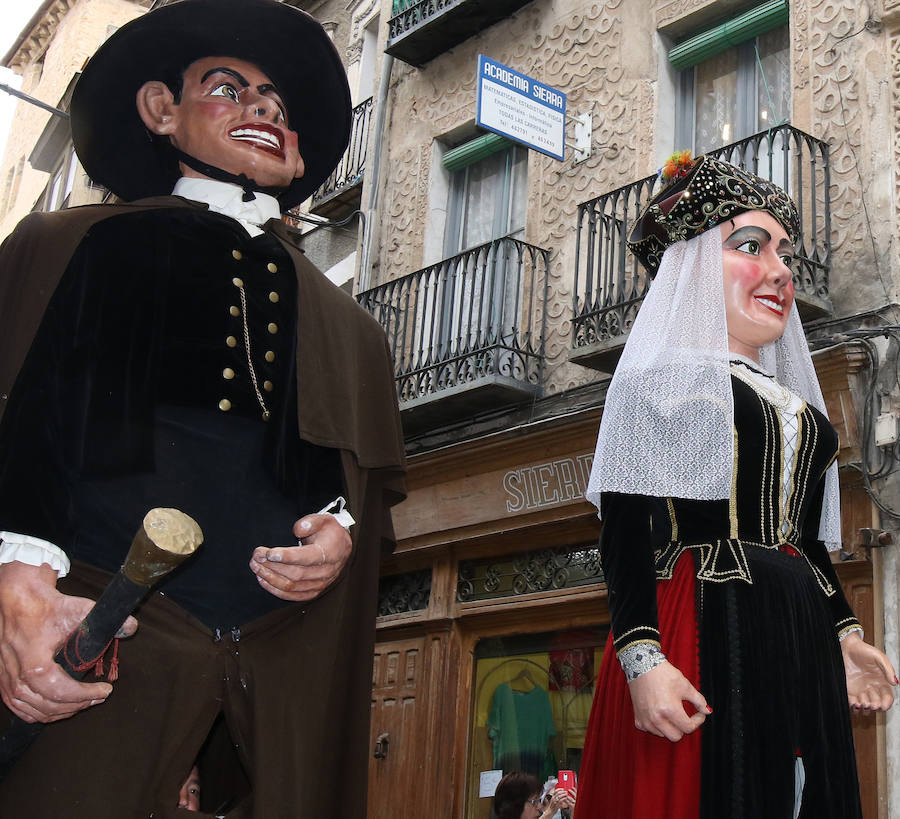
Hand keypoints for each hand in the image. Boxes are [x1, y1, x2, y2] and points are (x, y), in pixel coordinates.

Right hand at [0, 561, 136, 722]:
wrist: (20, 600)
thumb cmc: (48, 606)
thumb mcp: (79, 609)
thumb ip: (106, 619)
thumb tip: (131, 627)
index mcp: (34, 661)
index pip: (60, 691)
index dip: (85, 695)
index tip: (106, 690)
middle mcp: (16, 674)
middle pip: (47, 705)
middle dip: (77, 705)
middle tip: (98, 697)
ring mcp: (6, 679)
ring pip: (32, 710)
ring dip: (60, 712)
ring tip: (83, 703)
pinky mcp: (3, 680)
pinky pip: (18, 707)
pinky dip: (38, 713)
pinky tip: (57, 709)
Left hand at [249, 514, 352, 601]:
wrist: (341, 548)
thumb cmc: (330, 533)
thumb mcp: (325, 520)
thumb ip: (312, 521)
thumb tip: (298, 530)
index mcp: (330, 553)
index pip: (307, 557)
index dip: (287, 556)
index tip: (268, 553)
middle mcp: (326, 572)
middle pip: (295, 574)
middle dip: (272, 566)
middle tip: (256, 556)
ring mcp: (320, 584)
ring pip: (291, 586)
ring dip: (270, 578)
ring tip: (256, 566)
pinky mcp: (313, 591)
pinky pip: (293, 596)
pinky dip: (276, 590)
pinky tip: (263, 580)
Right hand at [544, 785, 575, 813]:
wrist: (550, 811)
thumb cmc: (552, 806)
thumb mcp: (553, 800)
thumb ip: (556, 797)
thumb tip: (560, 794)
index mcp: (552, 797)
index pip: (555, 791)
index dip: (560, 789)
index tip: (563, 789)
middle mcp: (553, 798)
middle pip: (558, 793)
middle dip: (563, 791)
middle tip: (566, 792)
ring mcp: (555, 801)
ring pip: (559, 796)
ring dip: (564, 794)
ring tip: (566, 794)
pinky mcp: (557, 805)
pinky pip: (561, 800)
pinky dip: (564, 798)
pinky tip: (565, 798)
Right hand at [627, 660, 709, 741]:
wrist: (642, 665)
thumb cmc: (663, 674)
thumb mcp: (685, 685)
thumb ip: (699, 700)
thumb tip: (707, 711)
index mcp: (670, 710)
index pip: (688, 728)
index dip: (698, 721)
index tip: (699, 714)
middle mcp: (657, 718)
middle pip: (676, 736)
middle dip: (683, 727)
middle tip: (685, 716)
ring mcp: (646, 719)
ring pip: (663, 734)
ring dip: (669, 727)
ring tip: (671, 714)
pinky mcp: (638, 717)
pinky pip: (650, 730)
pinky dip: (655, 726)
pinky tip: (659, 715)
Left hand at [842, 631, 896, 711]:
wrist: (848, 647)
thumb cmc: (865, 651)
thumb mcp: (880, 658)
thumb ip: (888, 670)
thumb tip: (895, 683)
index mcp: (882, 683)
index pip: (888, 699)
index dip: (886, 704)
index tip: (882, 706)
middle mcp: (873, 688)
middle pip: (877, 705)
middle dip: (874, 707)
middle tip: (870, 704)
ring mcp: (861, 690)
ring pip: (866, 707)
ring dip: (864, 708)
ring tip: (861, 703)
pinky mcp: (850, 690)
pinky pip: (852, 702)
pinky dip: (853, 706)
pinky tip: (853, 702)